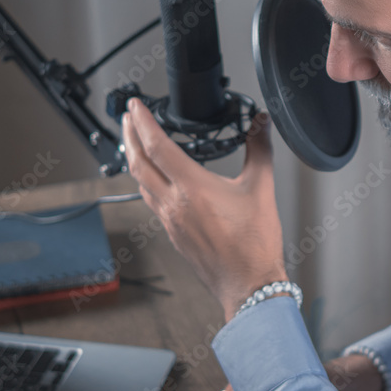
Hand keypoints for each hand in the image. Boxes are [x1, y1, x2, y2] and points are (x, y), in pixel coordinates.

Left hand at [122, 99, 286, 320]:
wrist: (249, 285)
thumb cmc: (254, 244)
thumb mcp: (261, 188)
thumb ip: (260, 149)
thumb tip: (261, 123)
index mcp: (192, 188)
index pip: (157, 146)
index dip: (144, 122)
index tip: (137, 105)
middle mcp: (174, 204)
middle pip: (138, 163)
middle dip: (129, 136)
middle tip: (128, 117)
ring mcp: (170, 221)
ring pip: (141, 183)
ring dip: (134, 159)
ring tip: (137, 144)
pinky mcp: (173, 234)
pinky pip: (150, 201)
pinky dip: (146, 182)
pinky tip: (156, 180)